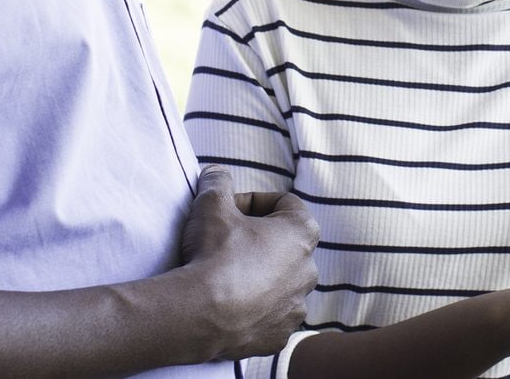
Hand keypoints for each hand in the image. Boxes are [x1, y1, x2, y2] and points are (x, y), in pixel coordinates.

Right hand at [177, 166, 320, 360]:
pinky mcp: (280, 336)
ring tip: (226, 276)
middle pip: (284, 244)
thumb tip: (217, 174)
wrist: (201, 313)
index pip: (285, 203)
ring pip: (280, 283)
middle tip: (225, 242)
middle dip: (257, 239)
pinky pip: (270, 316)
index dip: (253, 201)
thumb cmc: (214, 254)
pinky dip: (254, 309)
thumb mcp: (212, 204)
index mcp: (302, 233)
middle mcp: (309, 270)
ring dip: (259, 276)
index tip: (229, 210)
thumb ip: (218, 182)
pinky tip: (229, 305)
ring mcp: (296, 306)